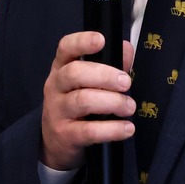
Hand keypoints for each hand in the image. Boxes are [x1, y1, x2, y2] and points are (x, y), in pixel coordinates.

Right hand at [39, 32, 136, 171]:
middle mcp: (55, 86)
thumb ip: (110, 64)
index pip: (65, 48)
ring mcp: (57, 111)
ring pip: (82, 100)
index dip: (82, 41)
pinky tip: (126, 128)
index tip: (100, 40)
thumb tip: (126, 48)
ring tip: (129, 107)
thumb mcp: (90, 83)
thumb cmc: (78, 105)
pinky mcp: (65, 134)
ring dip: (112, 102)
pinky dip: (111, 129)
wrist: (57, 143)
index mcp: (62, 67)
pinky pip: (88, 130)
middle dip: (104, 76)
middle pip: (74, 73)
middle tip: (126, 83)